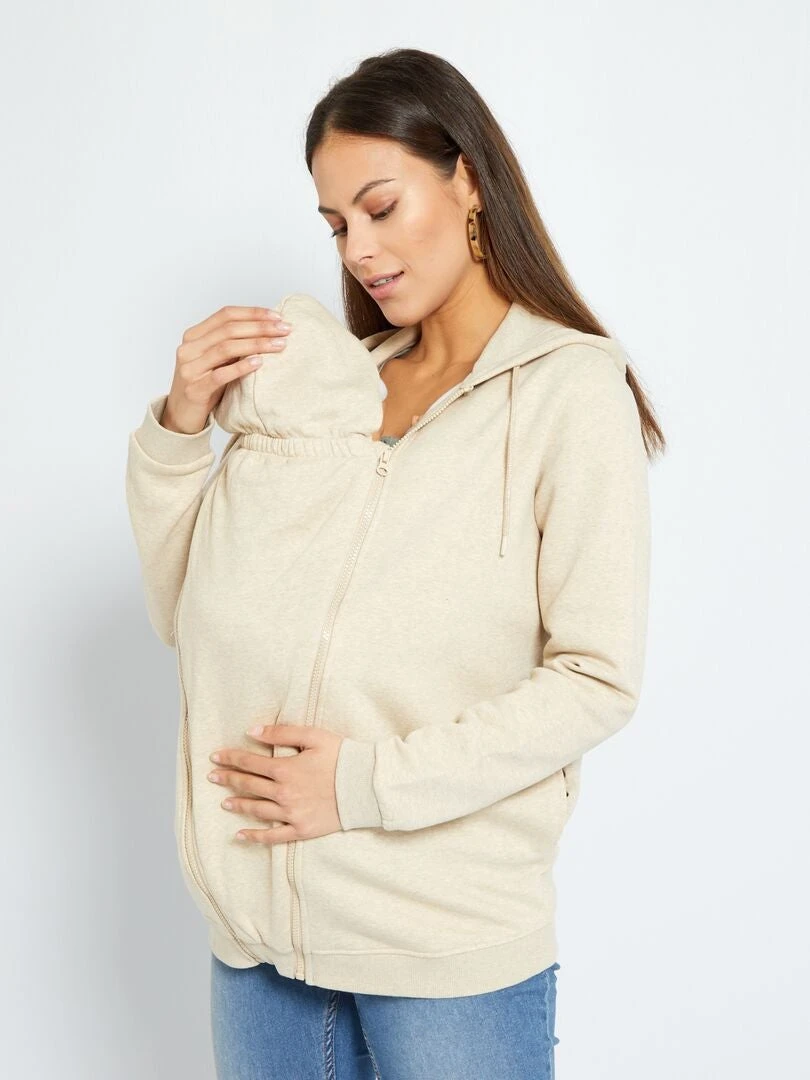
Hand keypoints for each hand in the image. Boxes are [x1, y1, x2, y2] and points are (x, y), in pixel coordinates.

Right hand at [162, 304, 293, 433]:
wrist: (181, 416)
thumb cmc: (204, 385)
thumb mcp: (215, 360)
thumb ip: (230, 344)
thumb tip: (267, 328)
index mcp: (193, 335)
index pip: (226, 315)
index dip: (253, 313)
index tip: (277, 316)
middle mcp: (189, 348)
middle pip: (229, 329)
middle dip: (260, 327)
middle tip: (285, 329)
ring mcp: (190, 369)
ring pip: (226, 348)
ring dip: (257, 344)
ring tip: (279, 344)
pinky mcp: (196, 389)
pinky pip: (221, 375)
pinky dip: (242, 366)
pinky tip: (260, 362)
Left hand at [207, 724, 344, 843]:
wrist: (367, 785)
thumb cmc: (343, 756)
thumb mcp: (313, 736)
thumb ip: (281, 732)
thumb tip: (251, 731)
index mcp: (285, 768)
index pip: (250, 762)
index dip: (230, 758)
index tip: (215, 757)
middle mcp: (283, 793)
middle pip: (249, 785)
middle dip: (228, 779)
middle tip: (212, 776)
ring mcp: (291, 813)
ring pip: (256, 810)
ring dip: (238, 805)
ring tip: (224, 802)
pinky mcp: (301, 829)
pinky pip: (273, 836)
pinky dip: (255, 836)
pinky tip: (241, 836)